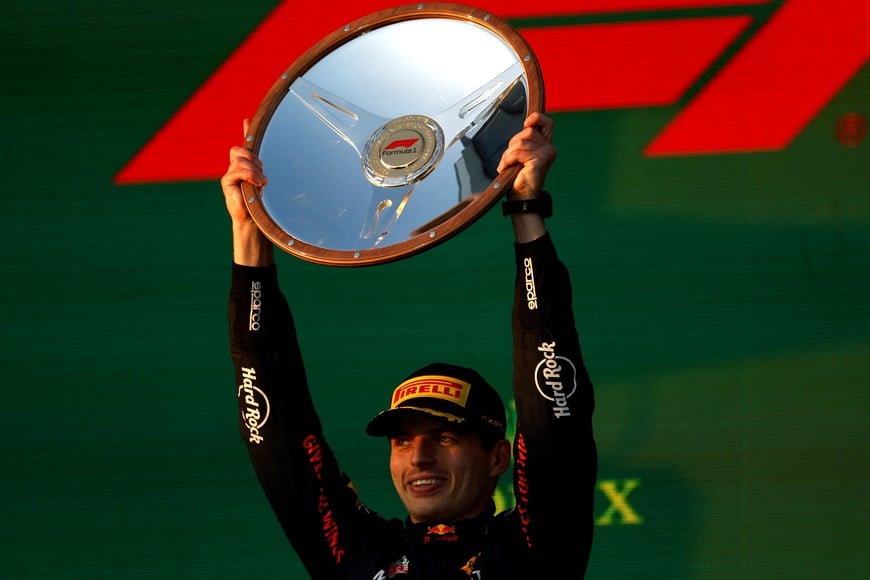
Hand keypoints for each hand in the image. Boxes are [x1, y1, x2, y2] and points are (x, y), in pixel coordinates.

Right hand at [220, 119, 273, 265]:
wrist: (255, 222)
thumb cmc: (264, 204)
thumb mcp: (270, 183)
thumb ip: (271, 171)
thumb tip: (282, 165)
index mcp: (248, 165)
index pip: (246, 143)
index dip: (247, 131)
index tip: (249, 120)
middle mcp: (237, 167)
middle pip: (240, 149)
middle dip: (253, 156)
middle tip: (263, 171)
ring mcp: (230, 174)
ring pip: (239, 158)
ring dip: (253, 168)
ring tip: (262, 181)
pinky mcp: (227, 182)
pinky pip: (236, 170)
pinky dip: (249, 174)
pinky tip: (258, 184)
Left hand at [496, 112, 556, 199]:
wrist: (522, 197)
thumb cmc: (520, 177)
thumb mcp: (521, 154)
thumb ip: (523, 141)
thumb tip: (525, 126)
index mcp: (545, 145)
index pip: (547, 123)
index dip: (537, 118)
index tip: (526, 122)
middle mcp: (549, 148)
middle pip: (528, 131)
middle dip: (513, 143)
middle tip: (509, 158)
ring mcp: (546, 154)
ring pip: (521, 142)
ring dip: (509, 154)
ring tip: (507, 165)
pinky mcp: (540, 160)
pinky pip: (518, 153)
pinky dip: (508, 160)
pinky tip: (506, 168)